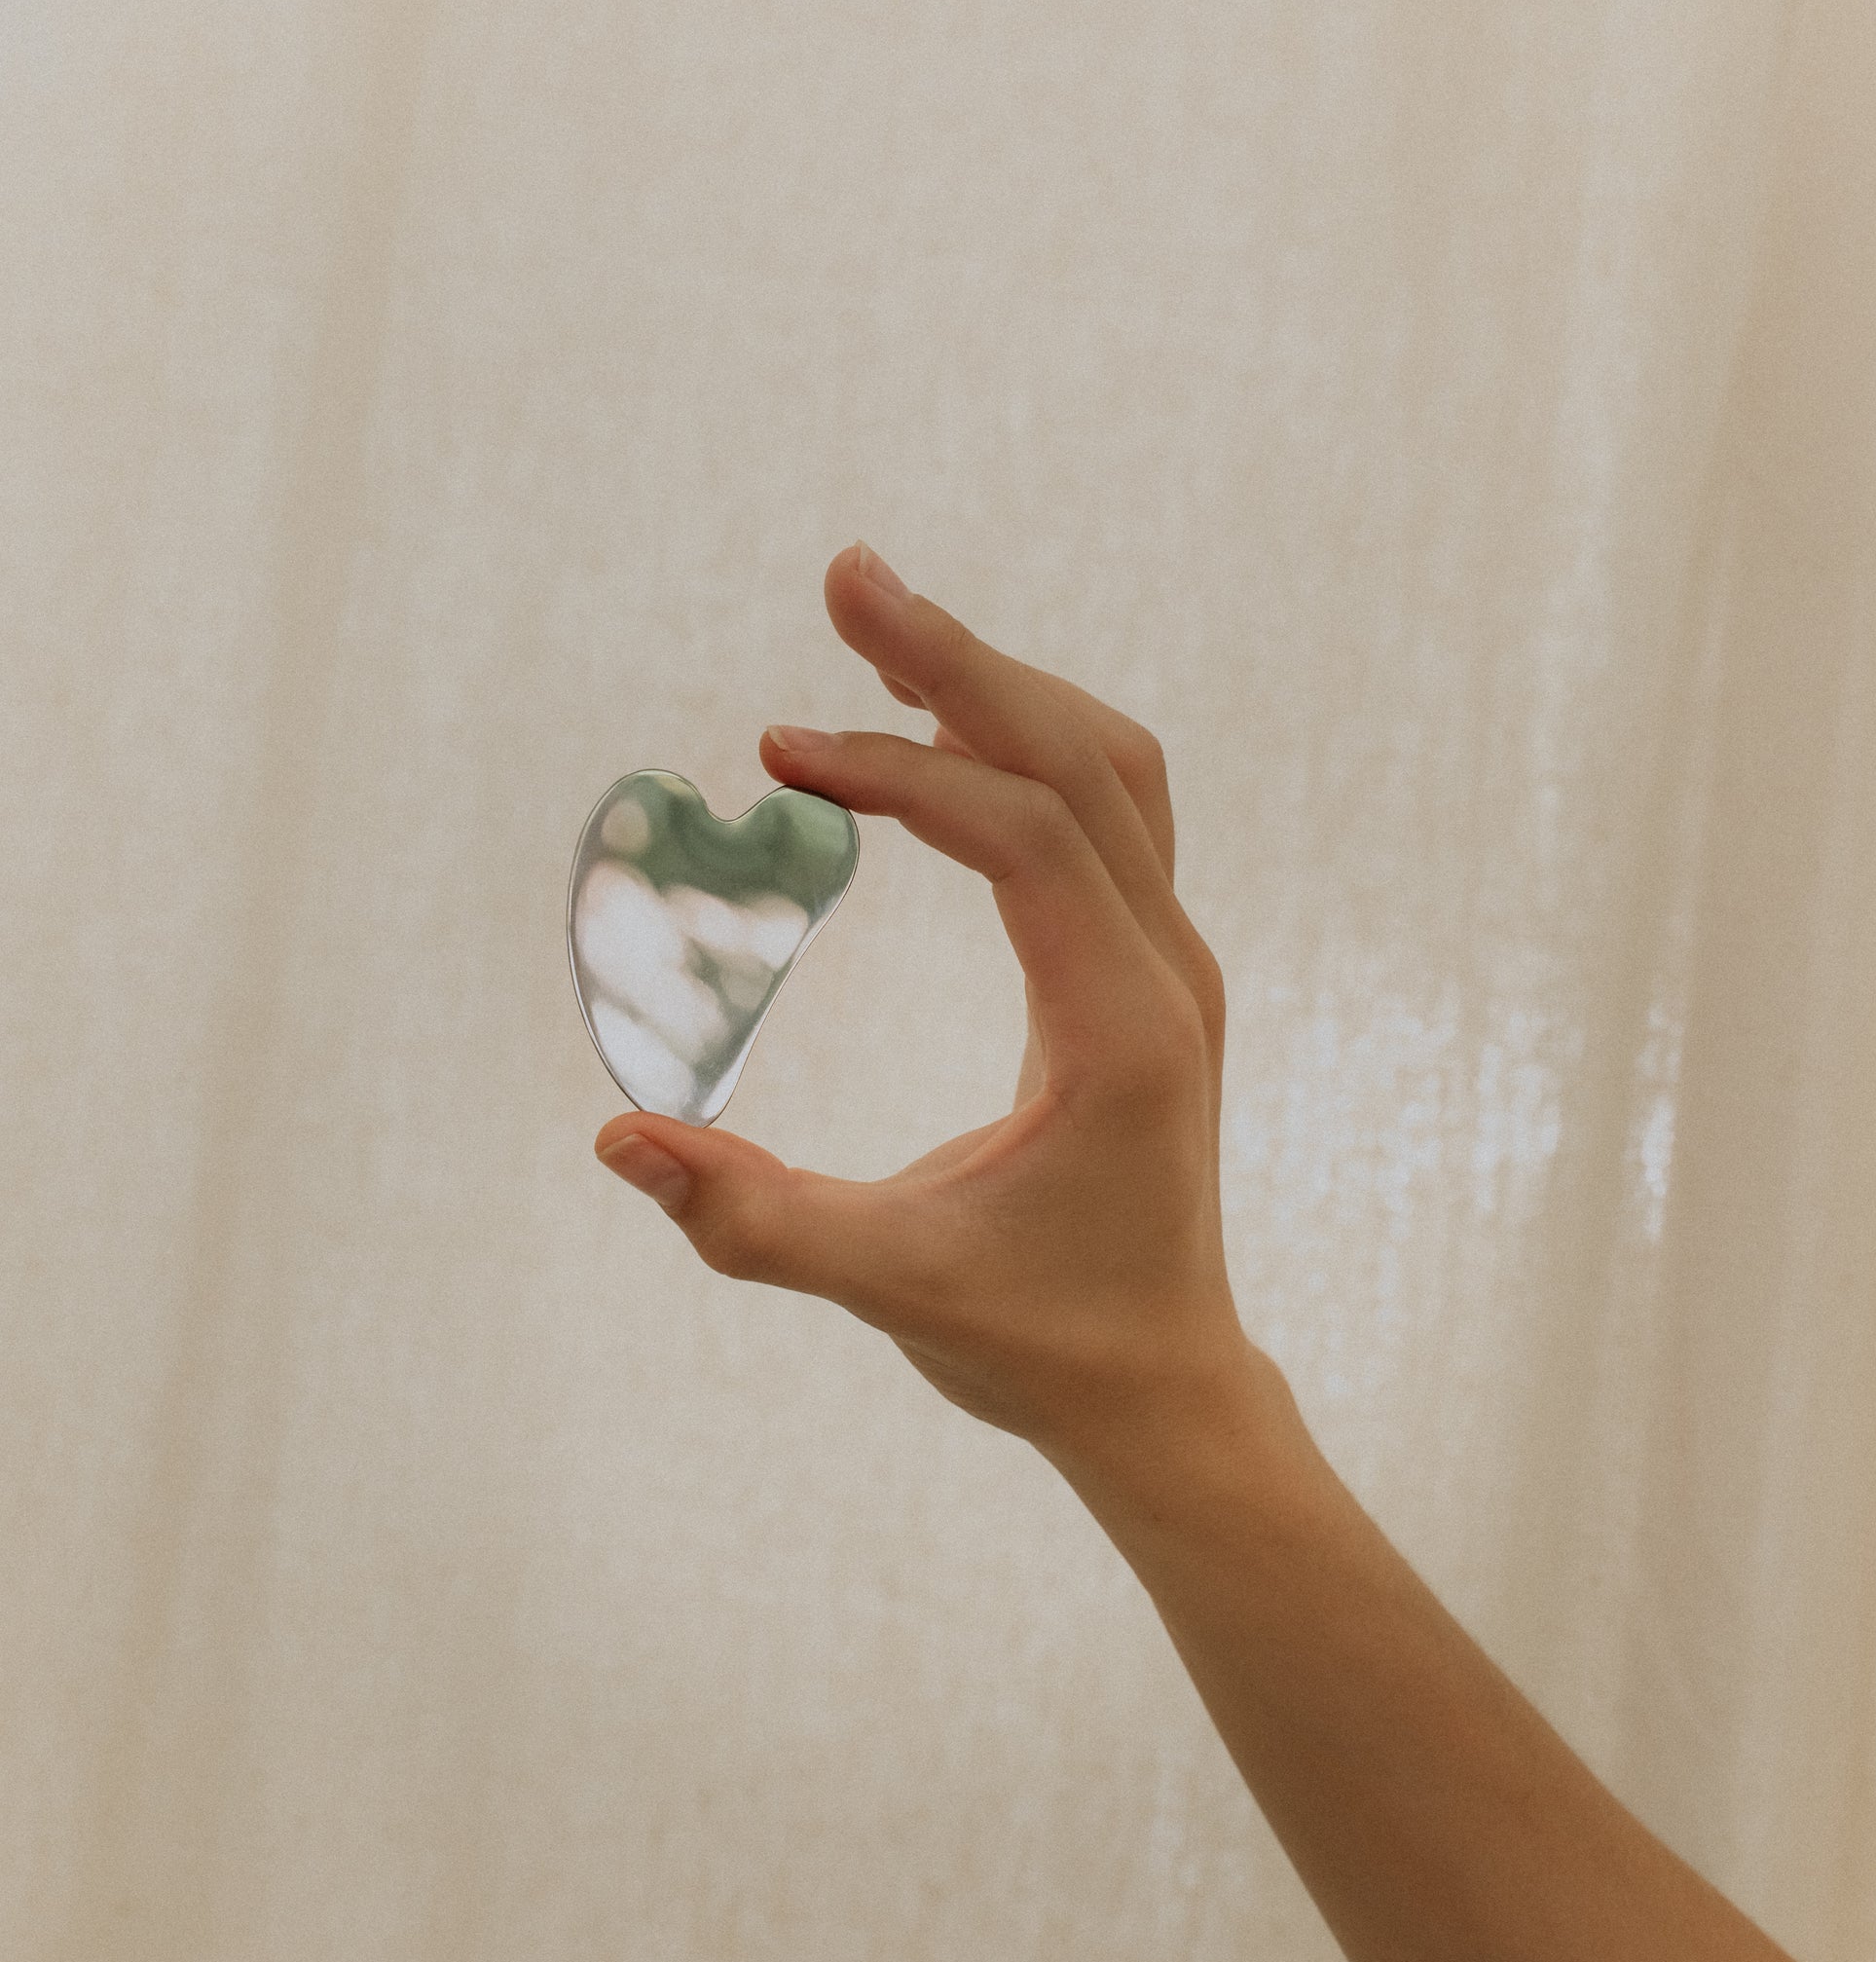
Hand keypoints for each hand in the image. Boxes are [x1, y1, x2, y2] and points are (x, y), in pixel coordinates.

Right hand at [595, 541, 1261, 1469]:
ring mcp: (1173, 965)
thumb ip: (752, 1220)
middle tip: (846, 575)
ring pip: (1108, 768)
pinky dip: (1025, 745)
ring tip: (879, 629)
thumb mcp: (890, 1288)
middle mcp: (1168, 975)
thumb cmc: (1035, 1343)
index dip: (902, 775)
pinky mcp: (1152, 969)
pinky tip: (940, 728)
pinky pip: (1105, 811)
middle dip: (956, 660)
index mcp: (1122, 1033)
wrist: (1160, 1387)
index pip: (1025, 839)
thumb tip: (617, 1140)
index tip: (780, 752)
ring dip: (999, 689)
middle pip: (1080, 759)